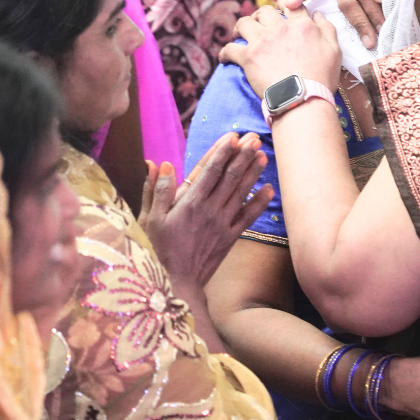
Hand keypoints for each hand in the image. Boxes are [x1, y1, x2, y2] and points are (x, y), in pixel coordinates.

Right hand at [140, 132, 272, 290]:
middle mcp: (209, 209)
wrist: (177, 283)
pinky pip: (248, 216)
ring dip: (252, 172)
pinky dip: (259, 202)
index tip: (232, 136)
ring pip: (241, 192)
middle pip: (229, 176)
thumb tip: (158, 163)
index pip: (208, 170)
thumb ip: (156, 190)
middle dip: (242, 155)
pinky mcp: (231, 236)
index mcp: (189, 202)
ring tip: (263, 154)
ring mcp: (222, 223)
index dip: (221, 151)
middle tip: (254, 138)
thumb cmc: (158, 250)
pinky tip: (269, 188)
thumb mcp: (149, 219)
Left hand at [220, 4, 341, 96]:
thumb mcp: (335, 51)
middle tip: (258, 23)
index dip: (285, 4)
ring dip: (241, 27)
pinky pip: (229, 49)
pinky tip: (225, 57)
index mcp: (301, 25)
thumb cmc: (321, 78)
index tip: (281, 10)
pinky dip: (225, 52)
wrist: (303, 99)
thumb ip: (327, 29)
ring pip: (244, 23)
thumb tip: (318, 14)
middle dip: (260, 15)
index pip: (291, 5)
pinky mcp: (248, 57)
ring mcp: (262, 42)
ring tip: (239, 34)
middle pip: (264, 11)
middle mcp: (280, 28)